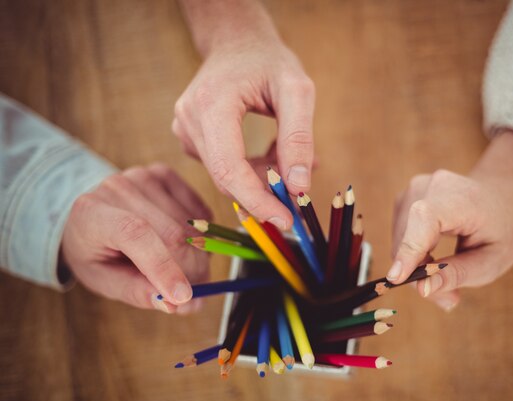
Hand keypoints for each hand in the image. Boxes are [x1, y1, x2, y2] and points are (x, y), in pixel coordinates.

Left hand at [60, 164, 211, 313]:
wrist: (92, 214)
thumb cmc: (95, 251)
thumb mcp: (103, 280)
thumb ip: (136, 292)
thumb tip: (176, 304)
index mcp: (92, 214)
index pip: (135, 234)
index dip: (163, 266)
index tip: (184, 297)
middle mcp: (118, 188)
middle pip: (172, 233)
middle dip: (191, 270)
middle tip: (195, 294)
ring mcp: (142, 176)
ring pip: (190, 225)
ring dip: (198, 255)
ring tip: (184, 268)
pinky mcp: (163, 174)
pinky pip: (196, 210)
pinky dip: (201, 234)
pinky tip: (186, 243)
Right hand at [173, 0, 314, 229]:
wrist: (236, 42)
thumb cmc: (268, 61)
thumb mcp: (297, 90)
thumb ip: (298, 138)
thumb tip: (298, 188)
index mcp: (212, 104)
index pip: (229, 169)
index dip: (257, 201)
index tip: (286, 220)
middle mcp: (189, 119)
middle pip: (227, 177)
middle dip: (265, 191)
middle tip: (300, 190)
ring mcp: (185, 129)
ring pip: (226, 176)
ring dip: (261, 179)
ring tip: (290, 158)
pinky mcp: (190, 136)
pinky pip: (222, 167)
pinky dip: (250, 169)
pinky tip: (270, 153)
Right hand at [388, 131, 512, 310]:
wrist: (503, 195)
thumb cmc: (502, 228)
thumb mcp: (492, 261)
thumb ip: (457, 274)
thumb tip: (422, 288)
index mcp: (460, 198)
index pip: (425, 219)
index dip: (409, 249)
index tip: (396, 278)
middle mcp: (431, 186)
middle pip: (408, 238)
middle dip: (419, 273)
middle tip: (448, 298)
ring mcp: (414, 189)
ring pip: (400, 241)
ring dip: (416, 267)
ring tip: (447, 280)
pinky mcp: (405, 199)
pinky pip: (400, 236)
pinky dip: (413, 256)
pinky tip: (435, 262)